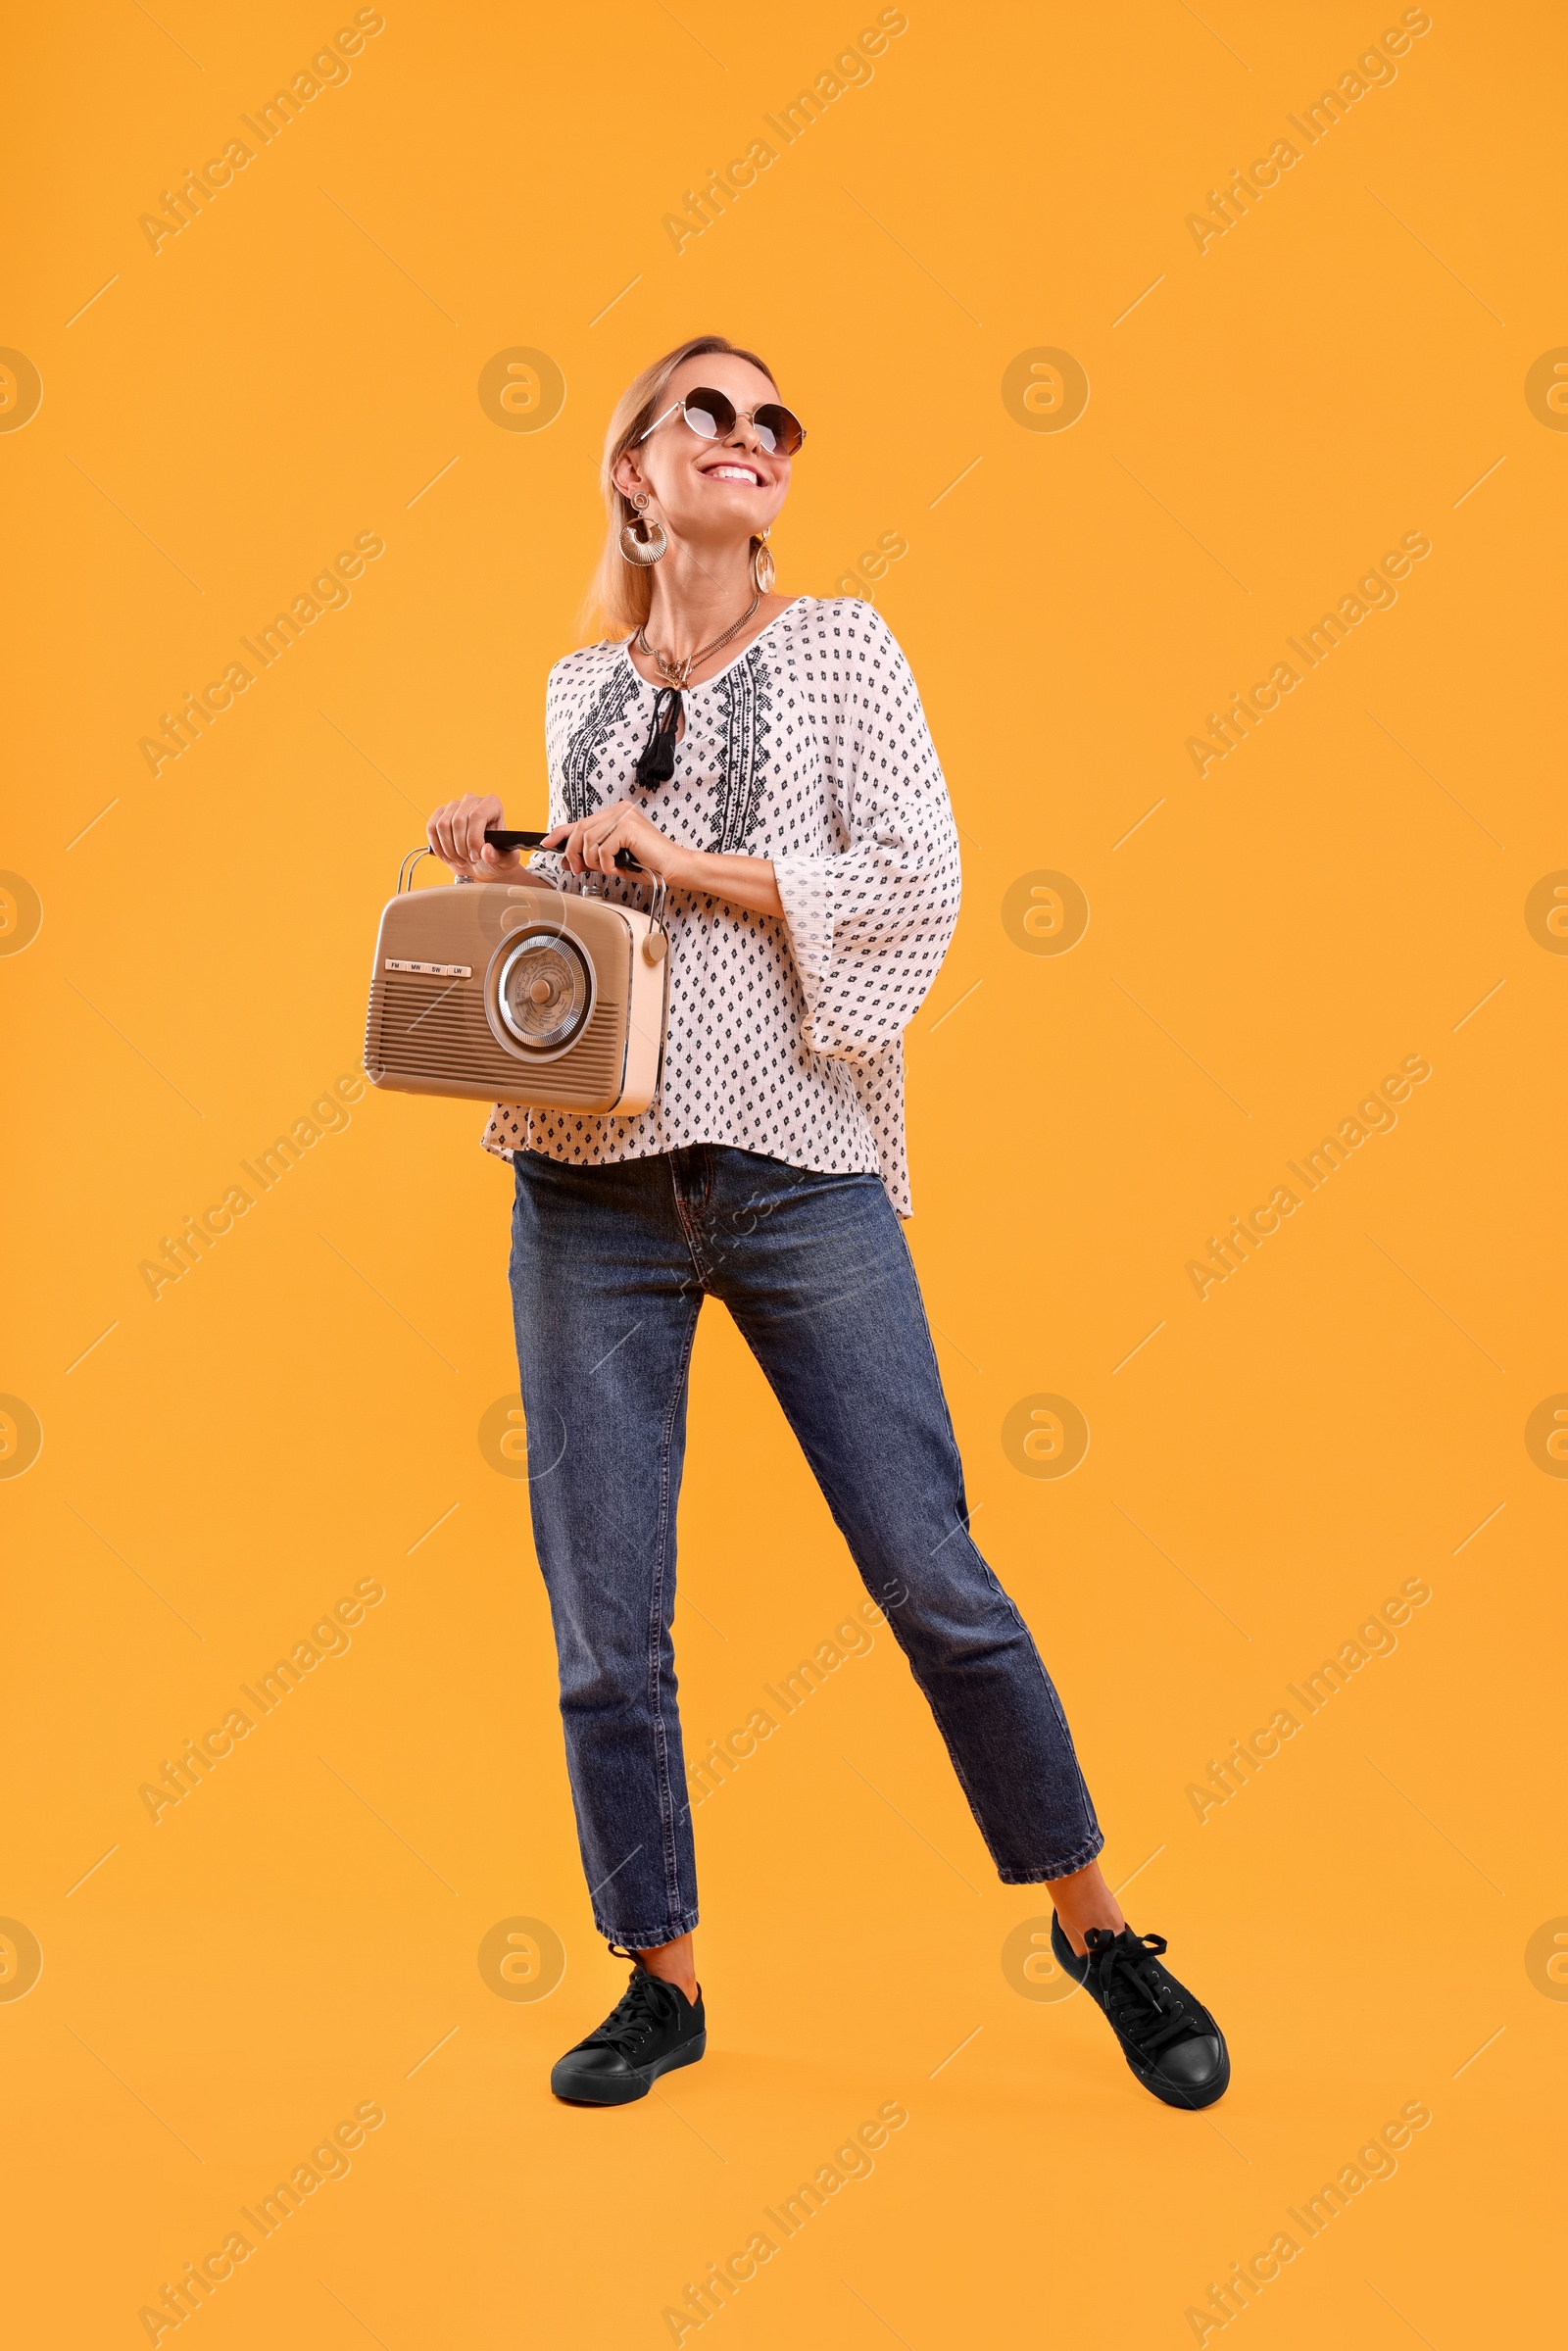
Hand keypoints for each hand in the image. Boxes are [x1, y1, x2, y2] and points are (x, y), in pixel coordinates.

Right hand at [426, 793, 521, 880]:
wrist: (482, 861)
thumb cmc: (495, 856)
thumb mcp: (504, 860)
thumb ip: (498, 857)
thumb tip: (486, 851)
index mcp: (492, 805)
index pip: (477, 816)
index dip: (474, 839)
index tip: (476, 856)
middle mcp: (472, 800)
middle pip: (458, 821)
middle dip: (461, 847)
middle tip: (470, 860)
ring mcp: (454, 806)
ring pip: (443, 825)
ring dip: (449, 848)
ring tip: (460, 859)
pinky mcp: (440, 814)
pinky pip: (431, 828)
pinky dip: (438, 846)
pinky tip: (448, 857)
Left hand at [542, 802, 690, 882]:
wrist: (673, 868)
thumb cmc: (648, 864)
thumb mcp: (612, 860)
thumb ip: (591, 856)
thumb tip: (567, 860)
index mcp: (616, 814)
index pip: (580, 821)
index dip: (560, 833)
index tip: (546, 844)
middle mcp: (619, 810)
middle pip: (580, 829)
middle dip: (573, 852)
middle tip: (577, 869)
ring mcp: (624, 816)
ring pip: (588, 838)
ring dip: (592, 860)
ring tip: (606, 869)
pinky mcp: (628, 826)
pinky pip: (603, 847)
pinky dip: (606, 864)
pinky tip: (617, 869)